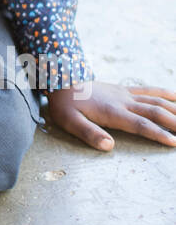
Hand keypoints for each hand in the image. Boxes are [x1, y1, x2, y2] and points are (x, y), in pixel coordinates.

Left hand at [46, 81, 175, 149]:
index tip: (174, 142)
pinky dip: (165, 93)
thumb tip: (109, 146)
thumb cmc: (64, 104)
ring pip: (156, 100)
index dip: (158, 133)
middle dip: (174, 122)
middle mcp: (123, 101)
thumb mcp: (69, 121)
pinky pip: (149, 90)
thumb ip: (89, 133)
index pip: (140, 124)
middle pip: (155, 112)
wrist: (61, 78)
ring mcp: (125, 94)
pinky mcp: (124, 90)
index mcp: (112, 112)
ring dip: (174, 109)